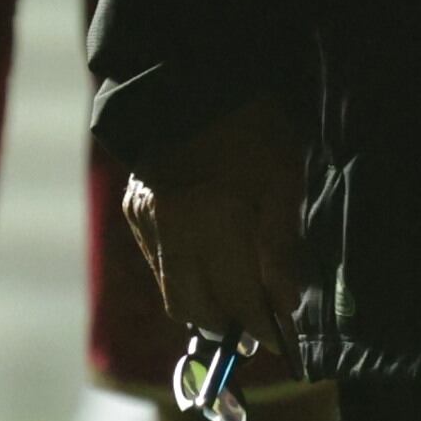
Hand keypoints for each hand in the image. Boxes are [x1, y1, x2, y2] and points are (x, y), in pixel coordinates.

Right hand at [123, 94, 308, 369]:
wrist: (190, 79)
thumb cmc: (251, 124)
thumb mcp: (283, 177)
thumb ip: (281, 246)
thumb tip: (285, 304)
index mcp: (213, 220)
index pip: (238, 299)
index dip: (263, 325)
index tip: (284, 342)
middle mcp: (172, 229)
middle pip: (196, 309)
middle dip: (229, 325)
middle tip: (259, 325)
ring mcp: (147, 222)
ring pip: (173, 293)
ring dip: (205, 307)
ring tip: (237, 302)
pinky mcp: (135, 212)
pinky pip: (159, 265)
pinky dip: (186, 276)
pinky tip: (210, 263)